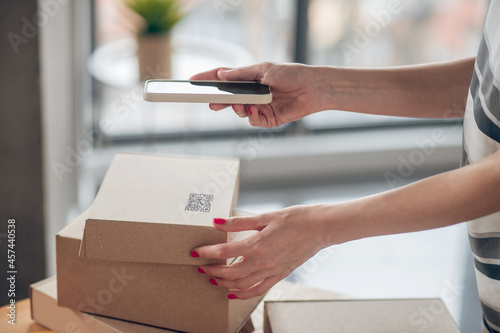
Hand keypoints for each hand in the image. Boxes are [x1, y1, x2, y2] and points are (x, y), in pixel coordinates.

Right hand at [189, 62, 324, 127]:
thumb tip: (221, 75)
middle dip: (219, 100)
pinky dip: (253, 116)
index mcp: (249, 78)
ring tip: (242, 105)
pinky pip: (253, 121)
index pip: (224, 79)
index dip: (209, 79)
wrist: (312, 89)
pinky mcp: (268, 119)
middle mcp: (252, 93)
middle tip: (210, 102)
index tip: (193, 80)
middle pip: (229, 98)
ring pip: (239, 111)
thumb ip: (241, 74)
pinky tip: (257, 109)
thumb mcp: (264, 69)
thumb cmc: (291, 74)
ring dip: (238, 108)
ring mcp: (259, 107)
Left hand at [191, 205, 333, 299]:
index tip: (196, 252)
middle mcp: (263, 262)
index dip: (207, 252)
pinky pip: (258, 290)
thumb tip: (217, 221)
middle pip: (229, 273)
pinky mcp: (279, 275)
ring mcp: (272, 271)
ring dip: (224, 284)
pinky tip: (233, 293)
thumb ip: (239, 222)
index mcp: (257, 245)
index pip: (224, 253)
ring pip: (241, 285)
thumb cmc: (295, 219)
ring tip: (213, 279)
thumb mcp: (264, 217)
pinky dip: (243, 294)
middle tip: (201, 267)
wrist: (320, 228)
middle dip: (212, 271)